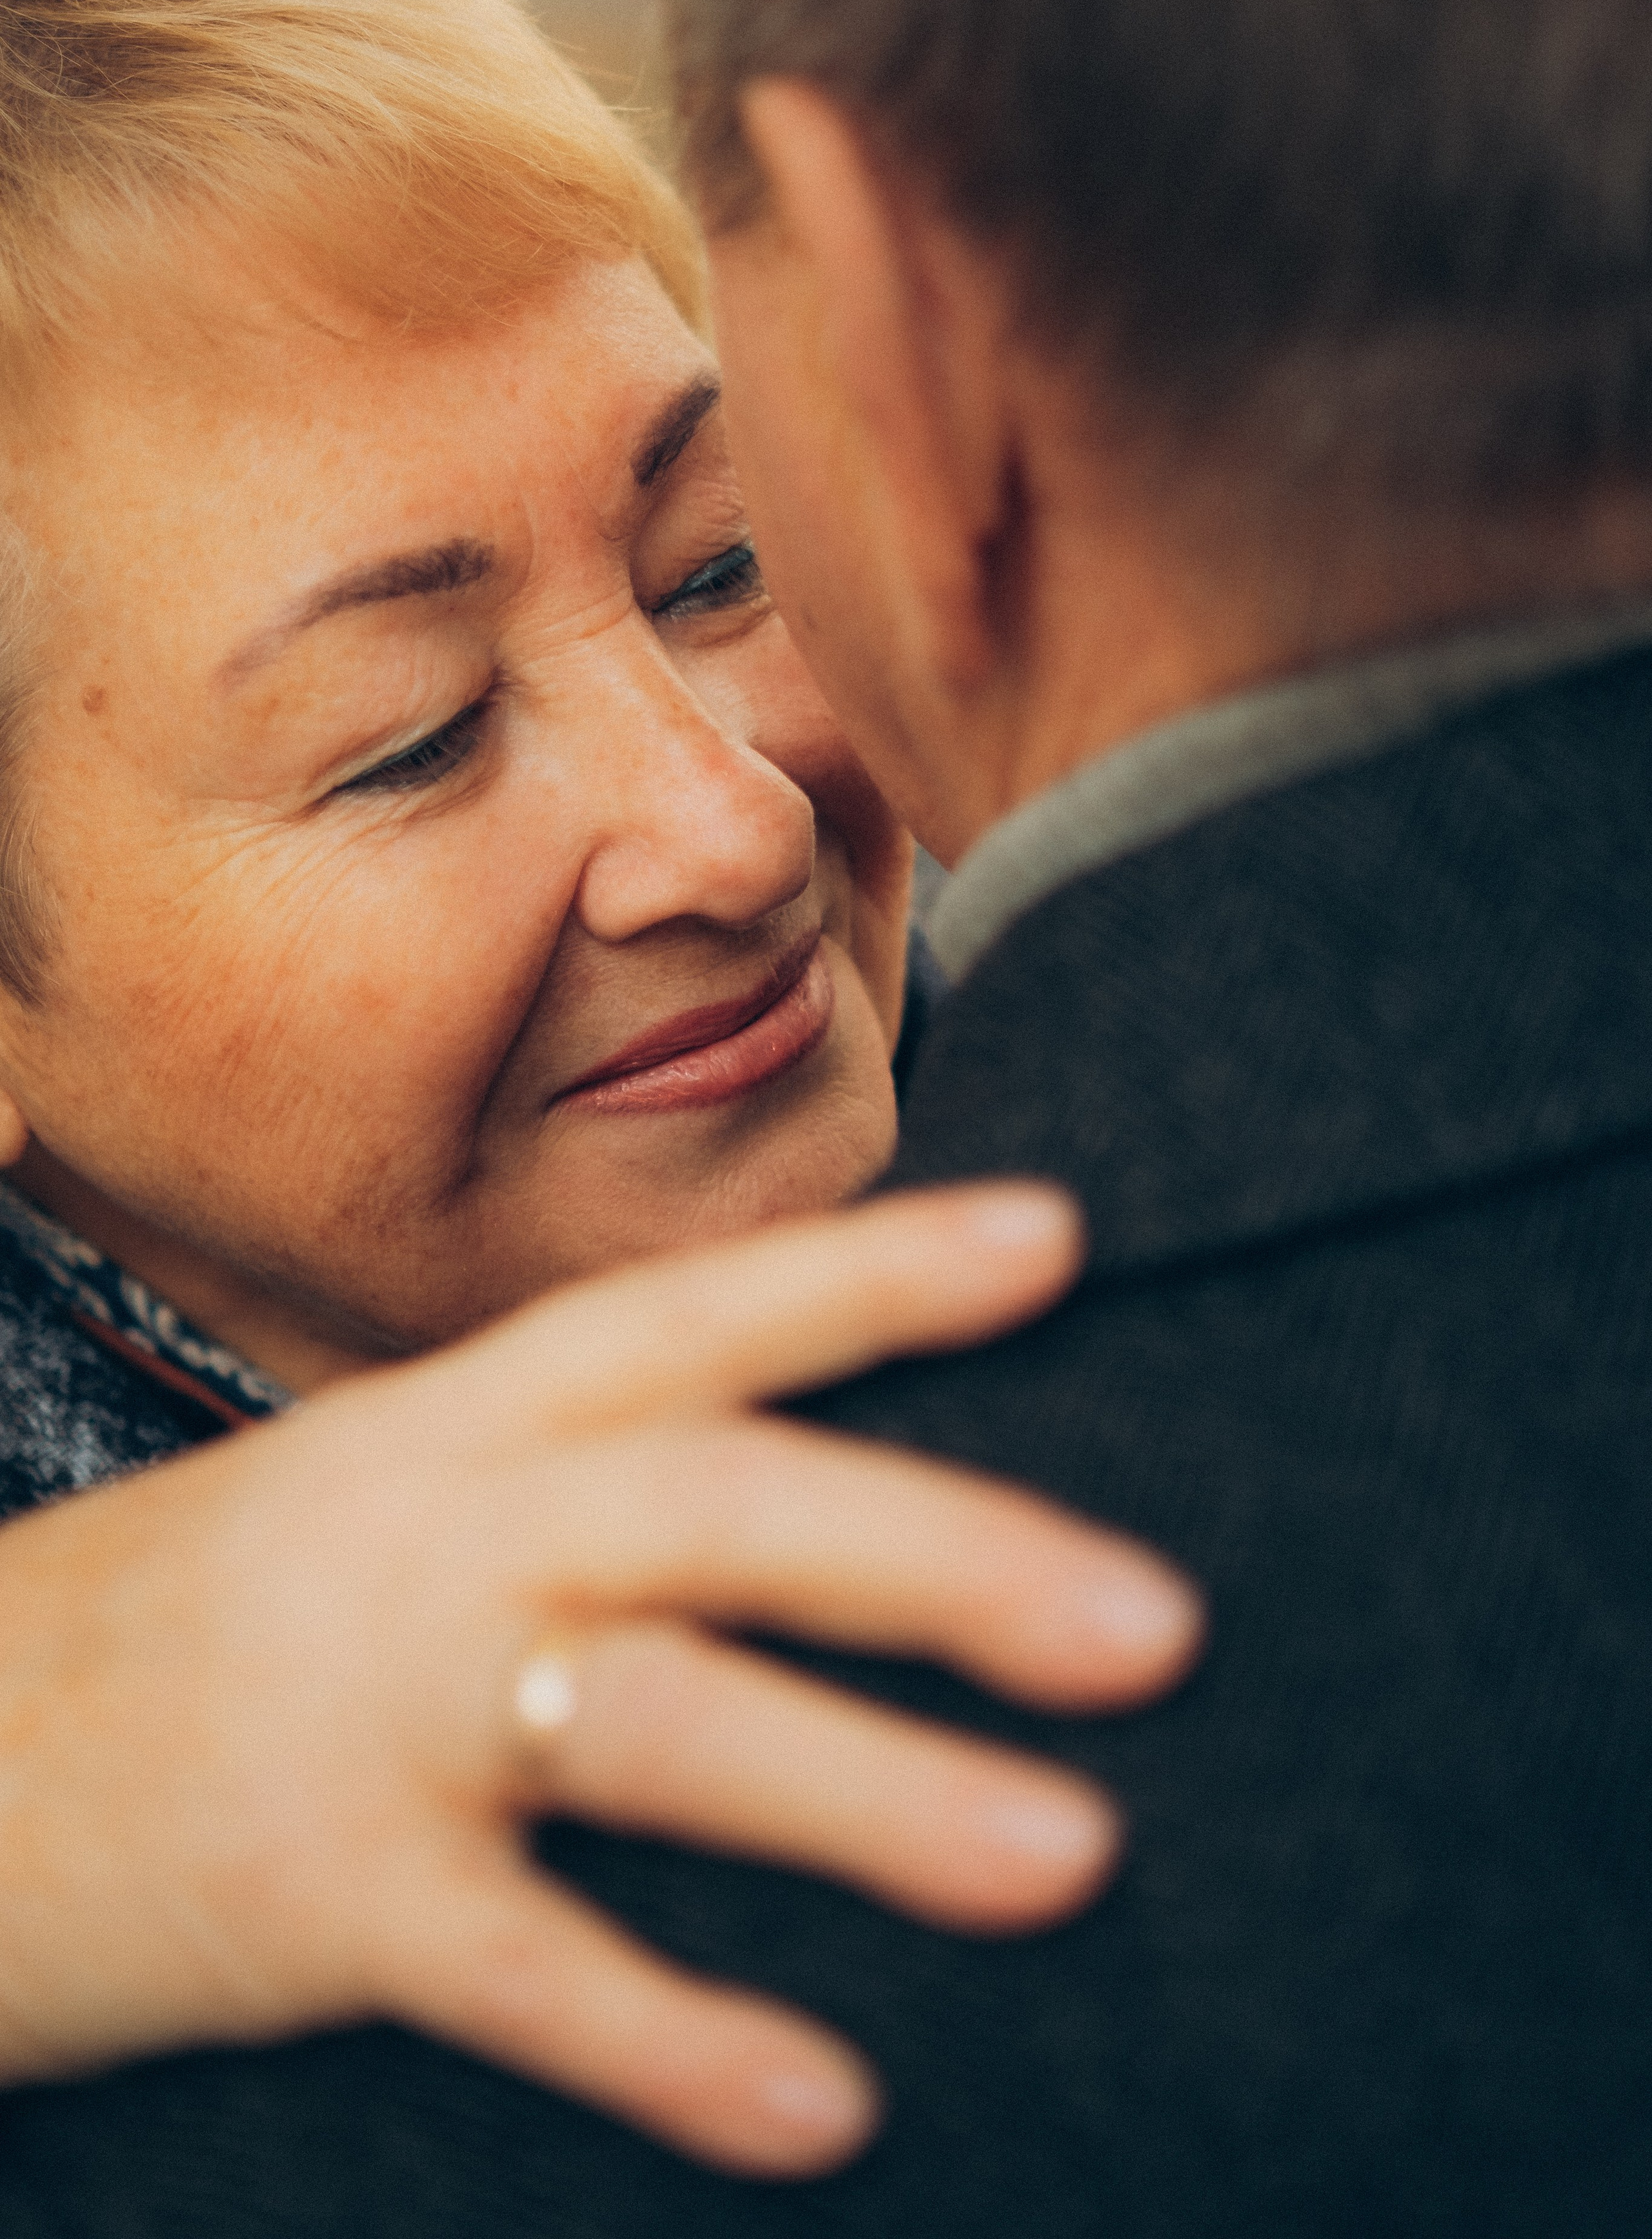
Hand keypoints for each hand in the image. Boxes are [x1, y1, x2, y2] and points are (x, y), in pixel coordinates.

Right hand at [0, 1182, 1201, 2176]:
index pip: (701, 1316)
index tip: (1057, 1239)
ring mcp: (379, 1709)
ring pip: (653, 1723)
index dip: (878, 1272)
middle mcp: (441, 1531)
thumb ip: (564, 1491)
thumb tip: (791, 1515)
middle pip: (722, 1504)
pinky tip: (821, 2102)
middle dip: (941, 1553)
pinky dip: (672, 2036)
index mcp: (464, 1421)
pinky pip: (523, 1968)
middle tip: (1156, 1623)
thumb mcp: (377, 1498)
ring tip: (1066, 1855)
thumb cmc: (204, 1622)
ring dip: (867, 1790)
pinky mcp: (317, 1892)